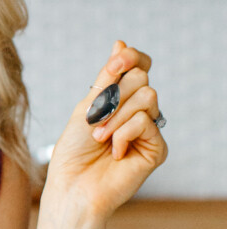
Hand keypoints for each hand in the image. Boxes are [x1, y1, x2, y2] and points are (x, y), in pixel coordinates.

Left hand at [44, 40, 167, 221]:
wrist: (73, 185)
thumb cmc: (73, 151)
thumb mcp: (86, 107)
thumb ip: (106, 78)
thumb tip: (121, 43)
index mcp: (119, 99)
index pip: (138, 66)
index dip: (130, 58)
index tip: (115, 61)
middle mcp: (137, 111)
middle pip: (141, 78)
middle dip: (113, 95)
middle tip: (94, 119)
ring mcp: (149, 129)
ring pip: (147, 96)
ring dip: (115, 116)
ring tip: (99, 138)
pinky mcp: (157, 148)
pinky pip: (147, 122)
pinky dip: (124, 134)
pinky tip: (115, 152)